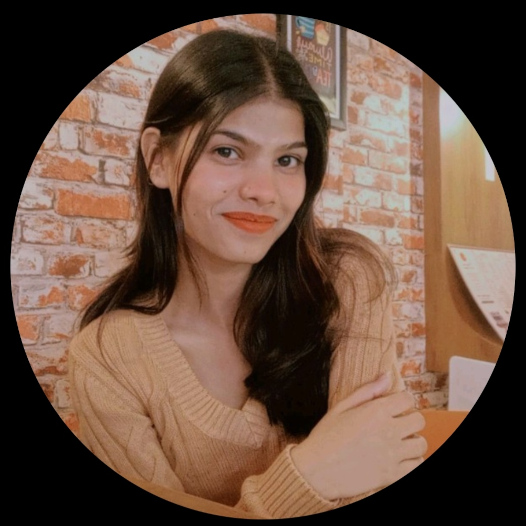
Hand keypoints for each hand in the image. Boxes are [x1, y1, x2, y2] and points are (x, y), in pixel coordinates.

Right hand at [290, 373, 426, 500]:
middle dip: (409, 420)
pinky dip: (411, 462)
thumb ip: (367, 391)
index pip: (408, 399)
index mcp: (376, 411)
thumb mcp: (341, 407)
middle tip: (396, 425)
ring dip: (411, 442)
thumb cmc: (325, 437)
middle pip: (419, 420)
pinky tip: (398, 460)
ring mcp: (392, 455)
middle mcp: (388, 431)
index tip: (394, 407)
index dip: (402, 401)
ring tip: (397, 444)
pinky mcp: (392, 475)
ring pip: (421, 444)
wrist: (315, 471)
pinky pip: (417, 466)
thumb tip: (387, 375)